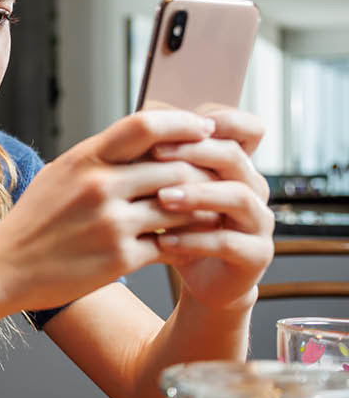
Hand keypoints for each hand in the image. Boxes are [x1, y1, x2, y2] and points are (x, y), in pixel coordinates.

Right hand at [0, 109, 220, 311]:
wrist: (6, 267)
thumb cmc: (34, 220)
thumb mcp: (60, 174)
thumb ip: (100, 156)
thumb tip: (143, 137)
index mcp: (85, 159)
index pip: (145, 125)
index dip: (183, 122)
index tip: (205, 128)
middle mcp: (100, 186)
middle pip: (175, 164)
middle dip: (205, 168)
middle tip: (224, 171)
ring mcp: (112, 223)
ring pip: (181, 205)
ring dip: (203, 207)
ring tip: (216, 207)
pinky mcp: (121, 259)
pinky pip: (172, 244)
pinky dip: (188, 242)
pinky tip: (194, 241)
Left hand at [149, 106, 272, 311]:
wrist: (198, 276)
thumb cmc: (179, 225)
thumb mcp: (169, 188)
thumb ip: (165, 161)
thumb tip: (138, 122)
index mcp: (236, 165)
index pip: (247, 129)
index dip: (220, 121)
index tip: (179, 122)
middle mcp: (254, 187)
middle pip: (235, 157)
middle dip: (194, 152)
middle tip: (156, 154)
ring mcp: (259, 221)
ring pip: (238, 196)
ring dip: (197, 194)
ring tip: (161, 197)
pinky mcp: (256, 254)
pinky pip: (228, 242)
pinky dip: (193, 239)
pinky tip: (162, 239)